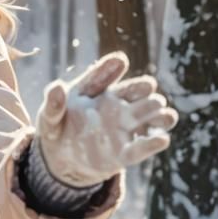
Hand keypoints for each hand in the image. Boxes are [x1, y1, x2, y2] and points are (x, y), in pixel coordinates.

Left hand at [34, 51, 178, 187]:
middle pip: (132, 94)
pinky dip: (150, 144)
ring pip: (145, 117)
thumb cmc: (58, 127)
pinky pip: (139, 148)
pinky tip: (162, 139)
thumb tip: (56, 86)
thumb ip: (53, 103)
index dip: (110, 69)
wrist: (62, 157)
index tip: (120, 60)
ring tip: (167, 114)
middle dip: (141, 90)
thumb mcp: (50, 115)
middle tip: (150, 88)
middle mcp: (114, 106)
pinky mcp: (124, 153)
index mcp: (96, 91)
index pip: (103, 77)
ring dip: (157, 115)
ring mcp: (122, 128)